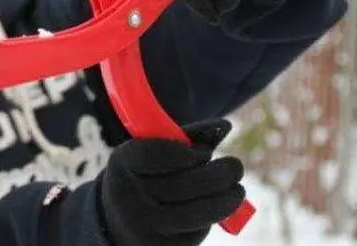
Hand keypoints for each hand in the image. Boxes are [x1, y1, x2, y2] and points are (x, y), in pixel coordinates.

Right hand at [100, 119, 244, 245]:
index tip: (206, 151)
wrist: (118, 219)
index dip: (182, 152)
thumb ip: (186, 138)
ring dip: (224, 200)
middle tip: (236, 166)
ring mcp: (142, 226)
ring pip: (194, 213)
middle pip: (181, 185)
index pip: (152, 154)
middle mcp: (126, 197)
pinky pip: (195, 230)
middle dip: (217, 175)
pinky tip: (214, 207)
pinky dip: (210, 217)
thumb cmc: (145, 174)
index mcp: (121, 163)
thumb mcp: (154, 151)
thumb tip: (225, 126)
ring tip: (237, 190)